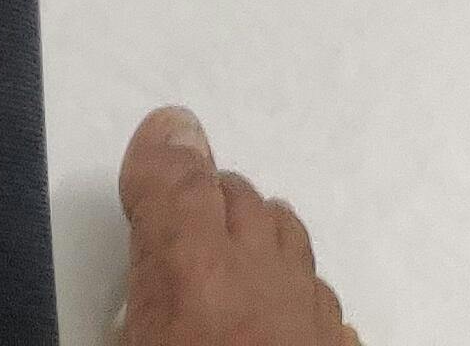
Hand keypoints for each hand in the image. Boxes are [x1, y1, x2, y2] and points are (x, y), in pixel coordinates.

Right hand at [116, 111, 357, 343]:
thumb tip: (128, 279)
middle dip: (206, 200)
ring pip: (287, 231)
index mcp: (188, 270)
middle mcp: (256, 276)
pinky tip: (275, 313)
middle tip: (178, 227)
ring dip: (257, 236)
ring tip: (228, 263)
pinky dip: (293, 291)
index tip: (156, 143)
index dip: (162, 155)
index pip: (175, 176)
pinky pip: (318, 292)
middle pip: (236, 194)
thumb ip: (133, 287)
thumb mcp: (133, 343)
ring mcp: (307, 308)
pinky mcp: (341, 342)